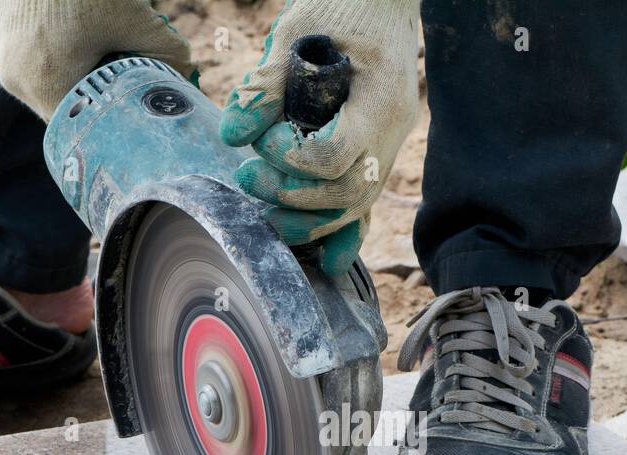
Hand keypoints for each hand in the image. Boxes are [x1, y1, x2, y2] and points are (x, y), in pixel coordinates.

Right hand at [0, 0, 195, 119]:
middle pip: (63, 109)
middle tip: (117, 80)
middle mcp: (14, 80)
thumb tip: (186, 75)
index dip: (108, 123)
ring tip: (93, 57)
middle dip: (91, 99)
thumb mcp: (136, 18)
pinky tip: (69, 42)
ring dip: (69, 80)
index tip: (127, 110)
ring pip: (43, 89)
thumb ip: (167, 54)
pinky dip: (48, 62)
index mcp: (44, 85)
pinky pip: (25, 67)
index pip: (83, 129)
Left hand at [221, 0, 419, 275]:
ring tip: (265, 212)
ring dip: (309, 221)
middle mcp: (393, 130)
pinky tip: (322, 257)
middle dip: (295, 198)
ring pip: (357, 206)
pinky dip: (339, 229)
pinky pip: (362, 201)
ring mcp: (390, 146)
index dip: (293, 161)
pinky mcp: (378, 154)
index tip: (266, 142)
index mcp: (380, 96)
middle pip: (350, 193)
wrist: (383, 3)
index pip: (338, 155)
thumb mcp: (297, 35)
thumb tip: (233, 136)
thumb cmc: (340, 7)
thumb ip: (266, 86)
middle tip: (249, 179)